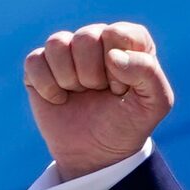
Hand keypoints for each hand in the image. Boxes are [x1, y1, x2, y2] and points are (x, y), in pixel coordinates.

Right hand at [23, 22, 173, 178]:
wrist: (96, 155)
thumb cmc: (127, 125)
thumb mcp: (155, 104)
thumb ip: (148, 73)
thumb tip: (112, 56)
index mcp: (128, 41)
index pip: (116, 33)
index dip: (117, 66)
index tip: (121, 89)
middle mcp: (97, 39)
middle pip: (85, 37)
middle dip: (92, 75)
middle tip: (98, 92)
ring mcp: (67, 51)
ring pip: (57, 43)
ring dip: (68, 78)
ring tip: (79, 93)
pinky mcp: (40, 67)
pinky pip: (34, 61)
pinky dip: (47, 86)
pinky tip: (59, 99)